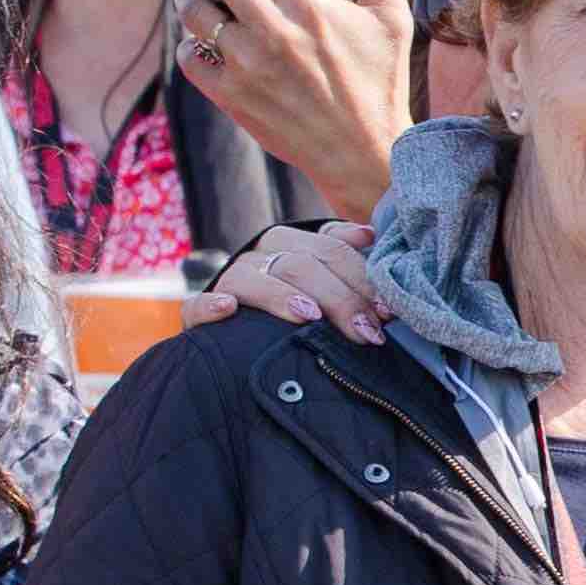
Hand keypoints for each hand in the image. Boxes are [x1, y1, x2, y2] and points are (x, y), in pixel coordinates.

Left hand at [183, 0, 418, 219]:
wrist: (364, 154)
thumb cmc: (380, 81)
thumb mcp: (391, 17)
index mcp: (310, 5)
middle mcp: (275, 32)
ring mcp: (249, 67)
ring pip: (194, 12)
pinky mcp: (233, 98)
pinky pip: (190, 57)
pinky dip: (189, 41)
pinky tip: (203, 36)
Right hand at [200, 221, 395, 339]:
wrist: (244, 349)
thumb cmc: (302, 315)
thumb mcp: (328, 286)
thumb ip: (345, 259)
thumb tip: (369, 235)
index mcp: (293, 245)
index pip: (330, 250)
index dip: (361, 278)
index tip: (388, 312)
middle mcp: (261, 256)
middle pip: (299, 264)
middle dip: (337, 298)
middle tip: (366, 332)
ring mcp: (228, 283)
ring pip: (251, 277)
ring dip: (280, 295)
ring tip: (308, 316)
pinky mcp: (199, 314)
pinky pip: (197, 306)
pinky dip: (211, 306)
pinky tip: (228, 309)